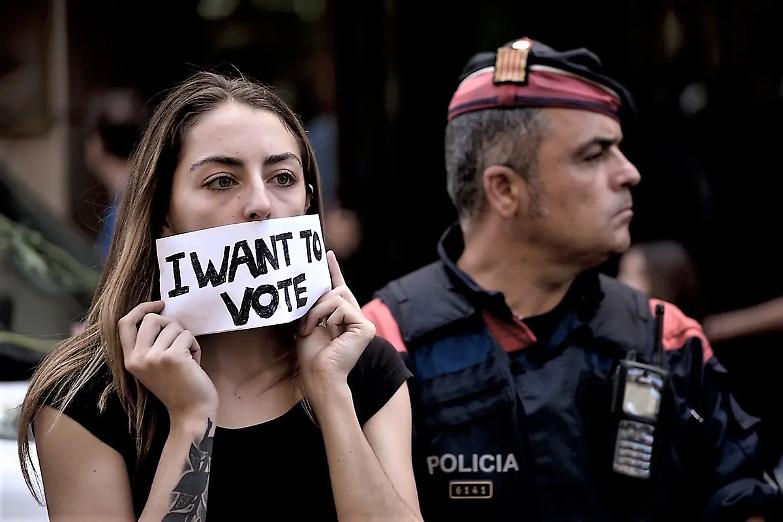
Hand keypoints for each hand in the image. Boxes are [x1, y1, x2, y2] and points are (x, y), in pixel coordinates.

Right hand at [119, 301, 217, 421]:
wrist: (191, 413)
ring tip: (188, 359)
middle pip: (152, 318)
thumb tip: (159, 313)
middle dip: (171, 324)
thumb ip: (149, 344)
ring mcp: (154, 357)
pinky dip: (196, 346)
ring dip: (186, 339)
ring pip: (174, 326)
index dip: (141, 308)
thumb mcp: (153, 366)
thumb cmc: (177, 387)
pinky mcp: (173, 357)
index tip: (159, 304)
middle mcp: (137, 358)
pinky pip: (188, 335)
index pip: (125, 323)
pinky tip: (194, 364)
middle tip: (181, 342)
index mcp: (129, 360)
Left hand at [297, 251, 375, 397]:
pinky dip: (328, 317)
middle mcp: (354, 317)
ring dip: (317, 312)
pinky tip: (329, 332)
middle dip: (316, 304)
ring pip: (337, 296)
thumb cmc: (311, 355)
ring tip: (310, 330)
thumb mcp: (308, 323)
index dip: (333, 270)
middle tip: (305, 323)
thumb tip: (311, 284)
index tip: (327, 255)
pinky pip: (342, 307)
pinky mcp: (365, 327)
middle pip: (336, 289)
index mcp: (341, 317)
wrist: (319, 375)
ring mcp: (362, 322)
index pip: (339, 288)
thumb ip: (313, 305)